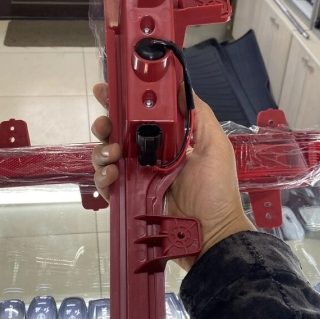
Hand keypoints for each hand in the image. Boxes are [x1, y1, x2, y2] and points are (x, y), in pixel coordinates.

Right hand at [91, 82, 253, 270]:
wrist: (211, 234)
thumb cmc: (216, 191)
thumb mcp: (214, 145)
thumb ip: (198, 114)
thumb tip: (180, 84)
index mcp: (169, 140)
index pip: (141, 115)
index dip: (122, 103)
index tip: (108, 91)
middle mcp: (150, 156)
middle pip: (117, 133)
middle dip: (106, 125)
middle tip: (105, 126)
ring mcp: (137, 178)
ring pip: (106, 156)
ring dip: (102, 150)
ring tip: (113, 155)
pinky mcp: (129, 198)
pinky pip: (106, 183)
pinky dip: (103, 176)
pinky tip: (113, 175)